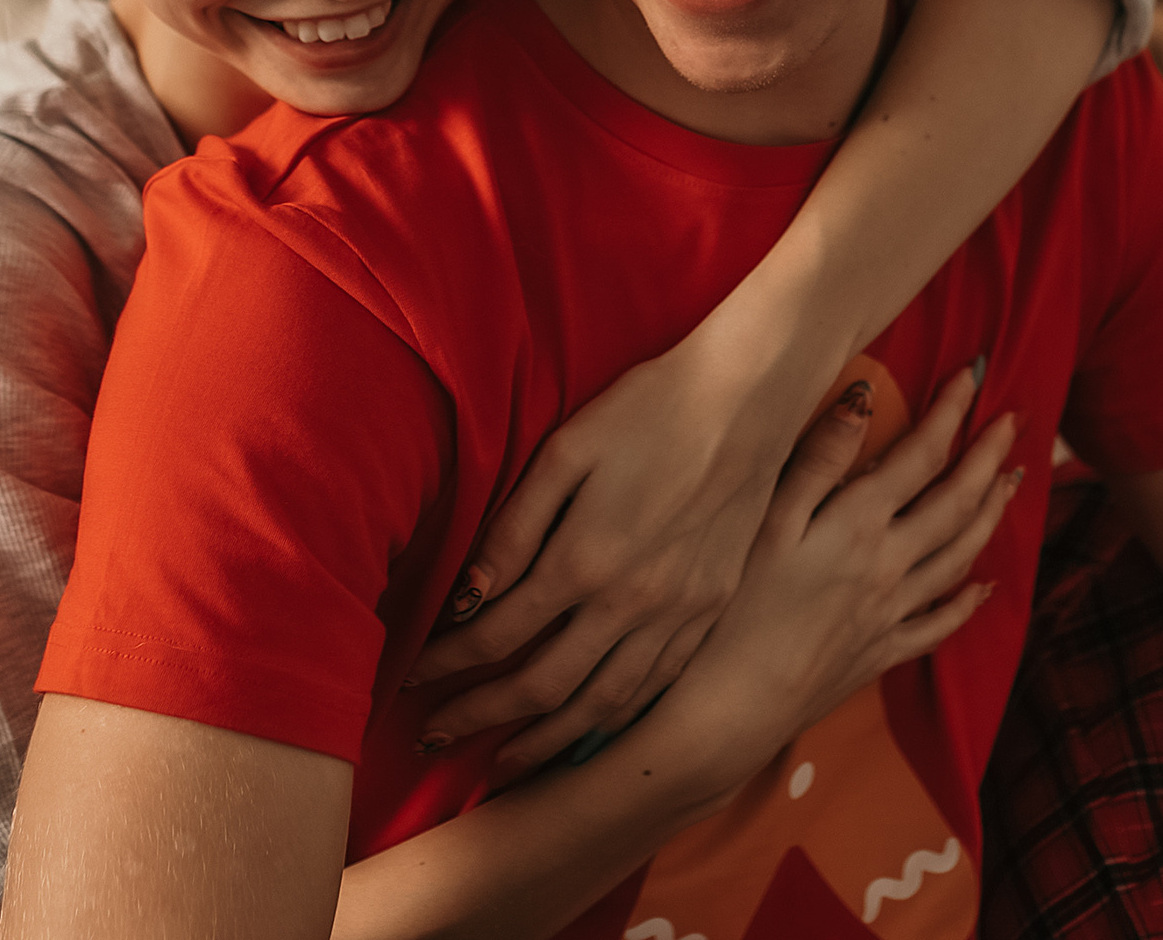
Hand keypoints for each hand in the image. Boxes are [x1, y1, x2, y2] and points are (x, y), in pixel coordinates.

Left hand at [406, 333, 809, 771]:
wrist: (749, 400)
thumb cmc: (647, 410)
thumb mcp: (567, 452)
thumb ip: (515, 528)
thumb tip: (467, 596)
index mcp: (584, 560)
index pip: (495, 635)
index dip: (447, 664)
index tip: (413, 678)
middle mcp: (630, 604)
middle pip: (540, 686)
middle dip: (478, 717)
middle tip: (434, 736)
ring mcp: (678, 615)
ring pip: (600, 705)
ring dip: (543, 740)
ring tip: (500, 761)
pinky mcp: (710, 612)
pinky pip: (654, 687)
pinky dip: (611, 721)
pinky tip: (585, 730)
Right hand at [652, 369, 1020, 799]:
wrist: (734, 703)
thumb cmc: (737, 603)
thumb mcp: (766, 519)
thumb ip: (818, 457)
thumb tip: (865, 397)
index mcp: (860, 523)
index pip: (922, 455)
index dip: (951, 412)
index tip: (974, 375)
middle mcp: (889, 563)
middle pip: (955, 502)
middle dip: (987, 456)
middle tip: (1016, 421)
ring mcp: (891, 611)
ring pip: (959, 555)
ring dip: (990, 514)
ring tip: (1012, 481)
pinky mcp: (881, 651)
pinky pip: (939, 623)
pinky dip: (966, 601)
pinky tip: (982, 587)